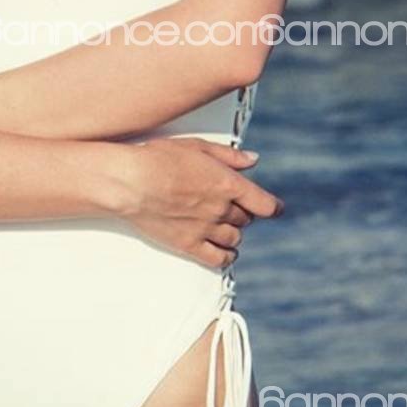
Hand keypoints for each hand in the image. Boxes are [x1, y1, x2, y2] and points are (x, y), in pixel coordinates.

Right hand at [109, 137, 283, 270]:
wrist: (130, 182)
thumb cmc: (159, 158)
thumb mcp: (197, 147)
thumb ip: (229, 156)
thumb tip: (253, 160)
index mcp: (228, 183)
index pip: (264, 203)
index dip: (273, 207)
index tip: (275, 208)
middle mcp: (222, 209)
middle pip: (245, 219)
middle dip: (241, 213)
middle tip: (230, 206)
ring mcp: (206, 229)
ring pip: (234, 239)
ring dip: (233, 233)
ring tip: (222, 226)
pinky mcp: (189, 245)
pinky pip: (218, 259)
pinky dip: (225, 256)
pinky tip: (222, 251)